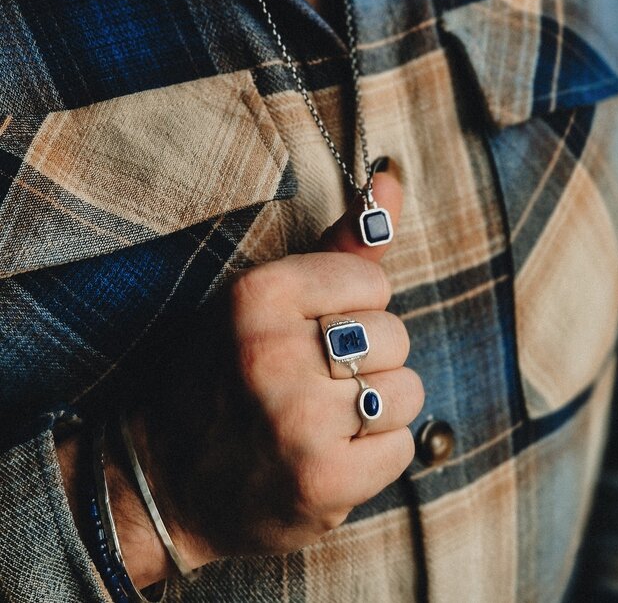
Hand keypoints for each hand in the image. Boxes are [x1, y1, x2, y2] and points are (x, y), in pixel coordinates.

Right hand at [124, 172, 420, 575]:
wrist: (167, 484)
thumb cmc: (226, 375)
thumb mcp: (266, 299)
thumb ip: (339, 241)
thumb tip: (391, 179)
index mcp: (258, 296)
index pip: (375, 283)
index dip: (353, 310)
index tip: (312, 332)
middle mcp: (272, 356)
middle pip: (395, 336)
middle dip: (368, 360)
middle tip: (314, 382)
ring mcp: (297, 423)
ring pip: (406, 392)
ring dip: (376, 410)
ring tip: (324, 420)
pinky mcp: (322, 482)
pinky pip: (402, 447)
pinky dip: (376, 456)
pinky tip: (330, 456)